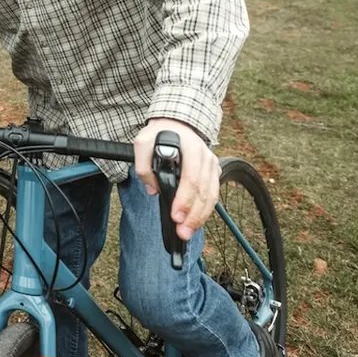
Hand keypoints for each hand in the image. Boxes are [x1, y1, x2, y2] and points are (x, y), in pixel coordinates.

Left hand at [133, 118, 220, 241]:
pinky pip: (213, 194)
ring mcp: (212, 164)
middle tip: (182, 232)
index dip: (184, 199)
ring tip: (188, 232)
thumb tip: (153, 190)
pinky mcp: (214, 172)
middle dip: (193, 215)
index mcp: (190, 148)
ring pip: (211, 195)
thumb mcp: (143, 143)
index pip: (191, 178)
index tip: (175, 216)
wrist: (177, 124)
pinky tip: (196, 222)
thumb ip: (144, 166)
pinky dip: (205, 210)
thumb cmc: (158, 135)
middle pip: (203, 191)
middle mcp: (205, 156)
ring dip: (201, 217)